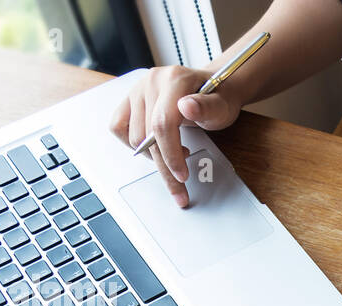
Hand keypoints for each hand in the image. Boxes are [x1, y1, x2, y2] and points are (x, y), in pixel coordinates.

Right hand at [108, 66, 242, 207]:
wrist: (214, 88)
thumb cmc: (219, 98)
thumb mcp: (223, 105)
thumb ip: (208, 107)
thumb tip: (187, 106)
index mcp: (175, 80)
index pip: (163, 123)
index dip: (171, 154)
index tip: (182, 175)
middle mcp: (152, 82)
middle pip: (148, 135)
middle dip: (165, 168)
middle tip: (180, 190)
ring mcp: (138, 90)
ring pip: (133, 136)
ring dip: (153, 156)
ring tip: (176, 156)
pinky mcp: (130, 100)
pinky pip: (118, 127)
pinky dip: (133, 145)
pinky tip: (154, 150)